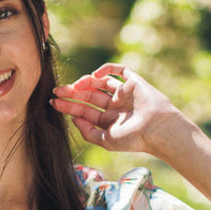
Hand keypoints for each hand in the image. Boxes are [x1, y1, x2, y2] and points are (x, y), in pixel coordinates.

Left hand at [51, 63, 184, 155]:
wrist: (156, 129)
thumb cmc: (133, 139)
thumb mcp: (105, 140)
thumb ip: (88, 131)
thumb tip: (74, 119)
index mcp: (109, 121)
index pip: (85, 111)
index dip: (69, 107)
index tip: (54, 102)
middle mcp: (115, 106)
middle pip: (89, 97)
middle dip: (73, 94)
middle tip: (57, 91)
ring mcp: (124, 93)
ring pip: (100, 83)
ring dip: (86, 82)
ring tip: (76, 86)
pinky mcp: (133, 81)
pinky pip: (118, 70)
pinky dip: (106, 69)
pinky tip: (94, 74)